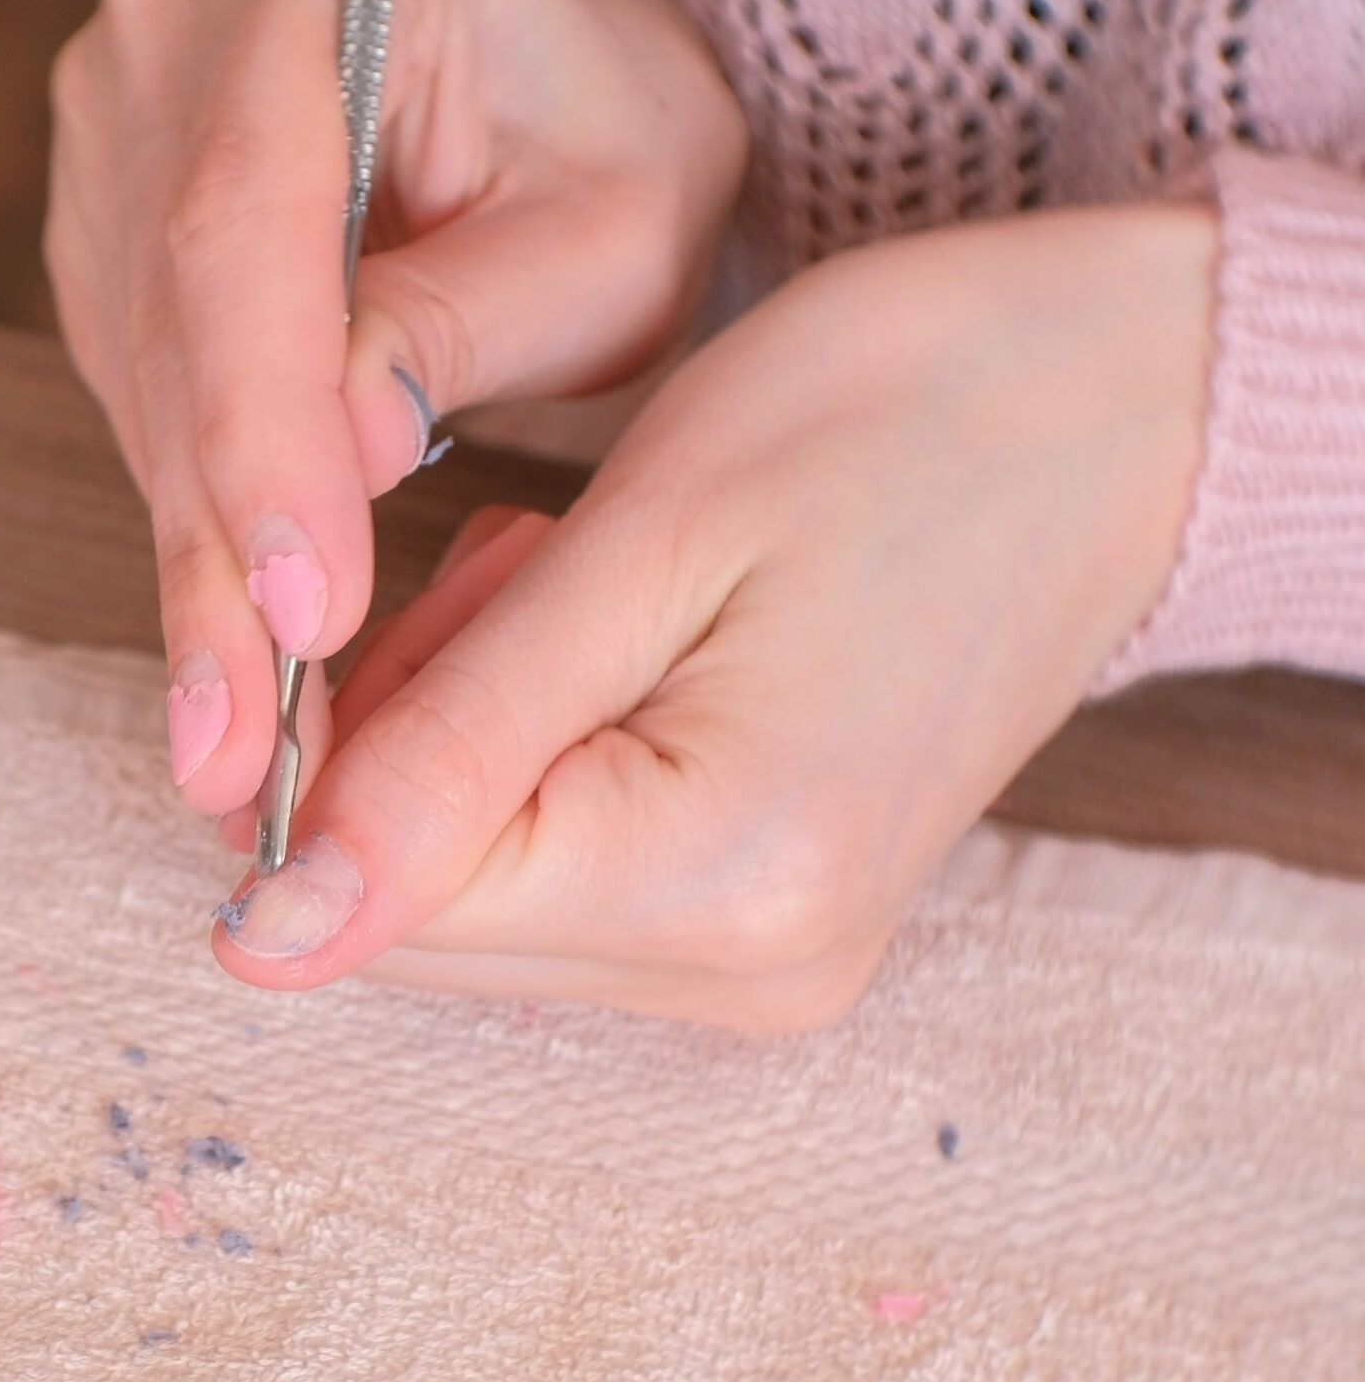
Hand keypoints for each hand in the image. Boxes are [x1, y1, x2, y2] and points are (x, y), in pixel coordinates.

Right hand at [45, 0, 745, 819]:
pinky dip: (209, 535)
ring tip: (248, 760)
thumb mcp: (617, 185)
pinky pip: (151, 412)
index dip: (265, 441)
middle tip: (241, 770)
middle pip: (171, 350)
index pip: (245, 239)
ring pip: (148, 403)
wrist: (477, 19)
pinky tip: (244, 656)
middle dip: (214, 578)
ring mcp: (110, 176)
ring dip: (203, 585)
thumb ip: (496, 307)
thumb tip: (357, 452)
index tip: (305, 615)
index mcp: (286, 7)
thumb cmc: (577, 95)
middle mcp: (161, 85)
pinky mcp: (111, 260)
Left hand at [212, 203, 1220, 1030]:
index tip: (363, 606)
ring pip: (476, 897)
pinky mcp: (767, 929)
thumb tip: (266, 933)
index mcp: (723, 879)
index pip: (386, 902)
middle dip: (398, 745)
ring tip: (573, 591)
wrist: (1114, 412)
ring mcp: (767, 964)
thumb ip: (443, 754)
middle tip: (507, 572)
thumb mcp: (638, 548)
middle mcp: (748, 969)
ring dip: (463, 741)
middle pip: (424, 919)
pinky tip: (600, 648)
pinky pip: (558, 878)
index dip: (317, 758)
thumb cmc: (894, 418)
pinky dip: (526, 761)